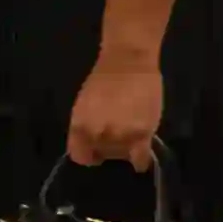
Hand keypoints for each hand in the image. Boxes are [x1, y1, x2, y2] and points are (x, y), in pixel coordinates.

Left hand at [65, 50, 164, 170]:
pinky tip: (141, 151)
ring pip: (123, 156)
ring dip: (126, 148)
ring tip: (131, 131)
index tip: (95, 149)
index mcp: (79, 125)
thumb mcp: (84, 105)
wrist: (128, 61)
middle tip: (118, 131)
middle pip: (104, 154)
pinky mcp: (142, 134)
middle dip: (109, 146)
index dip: (88, 153)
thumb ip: (87, 126)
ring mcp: (120, 135)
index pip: (80, 156)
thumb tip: (92, 143)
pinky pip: (141, 159)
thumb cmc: (104, 79)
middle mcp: (97, 134)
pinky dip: (140, 160)